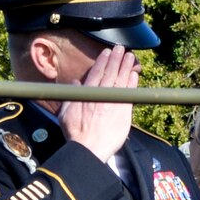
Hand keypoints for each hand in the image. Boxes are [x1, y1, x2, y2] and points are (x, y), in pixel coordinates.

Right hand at [58, 44, 138, 161]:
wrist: (89, 150)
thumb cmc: (75, 134)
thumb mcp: (65, 113)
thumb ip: (71, 96)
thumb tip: (75, 83)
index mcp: (87, 95)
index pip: (97, 73)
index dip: (102, 61)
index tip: (106, 52)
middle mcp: (102, 96)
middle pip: (111, 73)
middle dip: (116, 59)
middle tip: (120, 49)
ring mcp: (114, 103)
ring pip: (122, 80)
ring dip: (126, 67)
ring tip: (129, 56)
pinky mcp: (124, 112)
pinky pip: (130, 93)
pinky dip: (132, 82)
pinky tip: (134, 74)